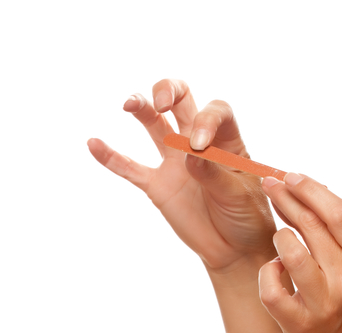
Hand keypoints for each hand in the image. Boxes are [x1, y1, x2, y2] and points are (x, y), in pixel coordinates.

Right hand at [88, 79, 277, 273]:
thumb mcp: (238, 194)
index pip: (215, 111)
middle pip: (182, 102)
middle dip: (169, 91)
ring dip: (142, 109)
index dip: (206, 119)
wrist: (235, 249)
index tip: (200, 144)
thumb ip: (214, 173)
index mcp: (227, 140)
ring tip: (129, 104)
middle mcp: (198, 143)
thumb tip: (190, 152)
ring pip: (155, 125)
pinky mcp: (157, 185)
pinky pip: (130, 168)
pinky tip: (94, 143)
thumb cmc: (247, 216)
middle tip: (161, 101)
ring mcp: (175, 162)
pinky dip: (111, 157)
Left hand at [258, 173, 341, 332]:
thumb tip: (305, 187)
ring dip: (279, 236)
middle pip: (312, 226)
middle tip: (270, 184)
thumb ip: (336, 228)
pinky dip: (267, 273)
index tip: (292, 175)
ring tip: (280, 236)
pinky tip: (275, 270)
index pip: (339, 214)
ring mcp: (324, 304)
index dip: (312, 190)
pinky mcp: (299, 324)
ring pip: (290, 254)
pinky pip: (271, 290)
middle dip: (286, 198)